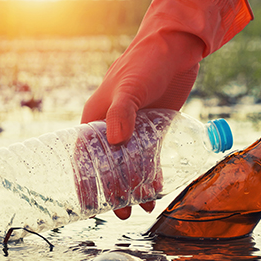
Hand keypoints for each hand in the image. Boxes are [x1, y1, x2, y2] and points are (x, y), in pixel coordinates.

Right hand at [82, 0, 251, 218]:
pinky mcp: (155, 128)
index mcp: (96, 116)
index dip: (85, 181)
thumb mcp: (131, 87)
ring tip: (142, 208)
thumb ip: (122, 113)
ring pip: (130, 165)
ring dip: (134, 186)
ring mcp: (134, 128)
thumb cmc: (146, 62)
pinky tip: (156, 191)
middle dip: (114, 190)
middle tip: (123, 213)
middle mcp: (112, 126)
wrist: (176, 47)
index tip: (87, 205)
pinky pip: (150, 157)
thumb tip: (115, 140)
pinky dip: (152, 174)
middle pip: (109, 165)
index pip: (85, 155)